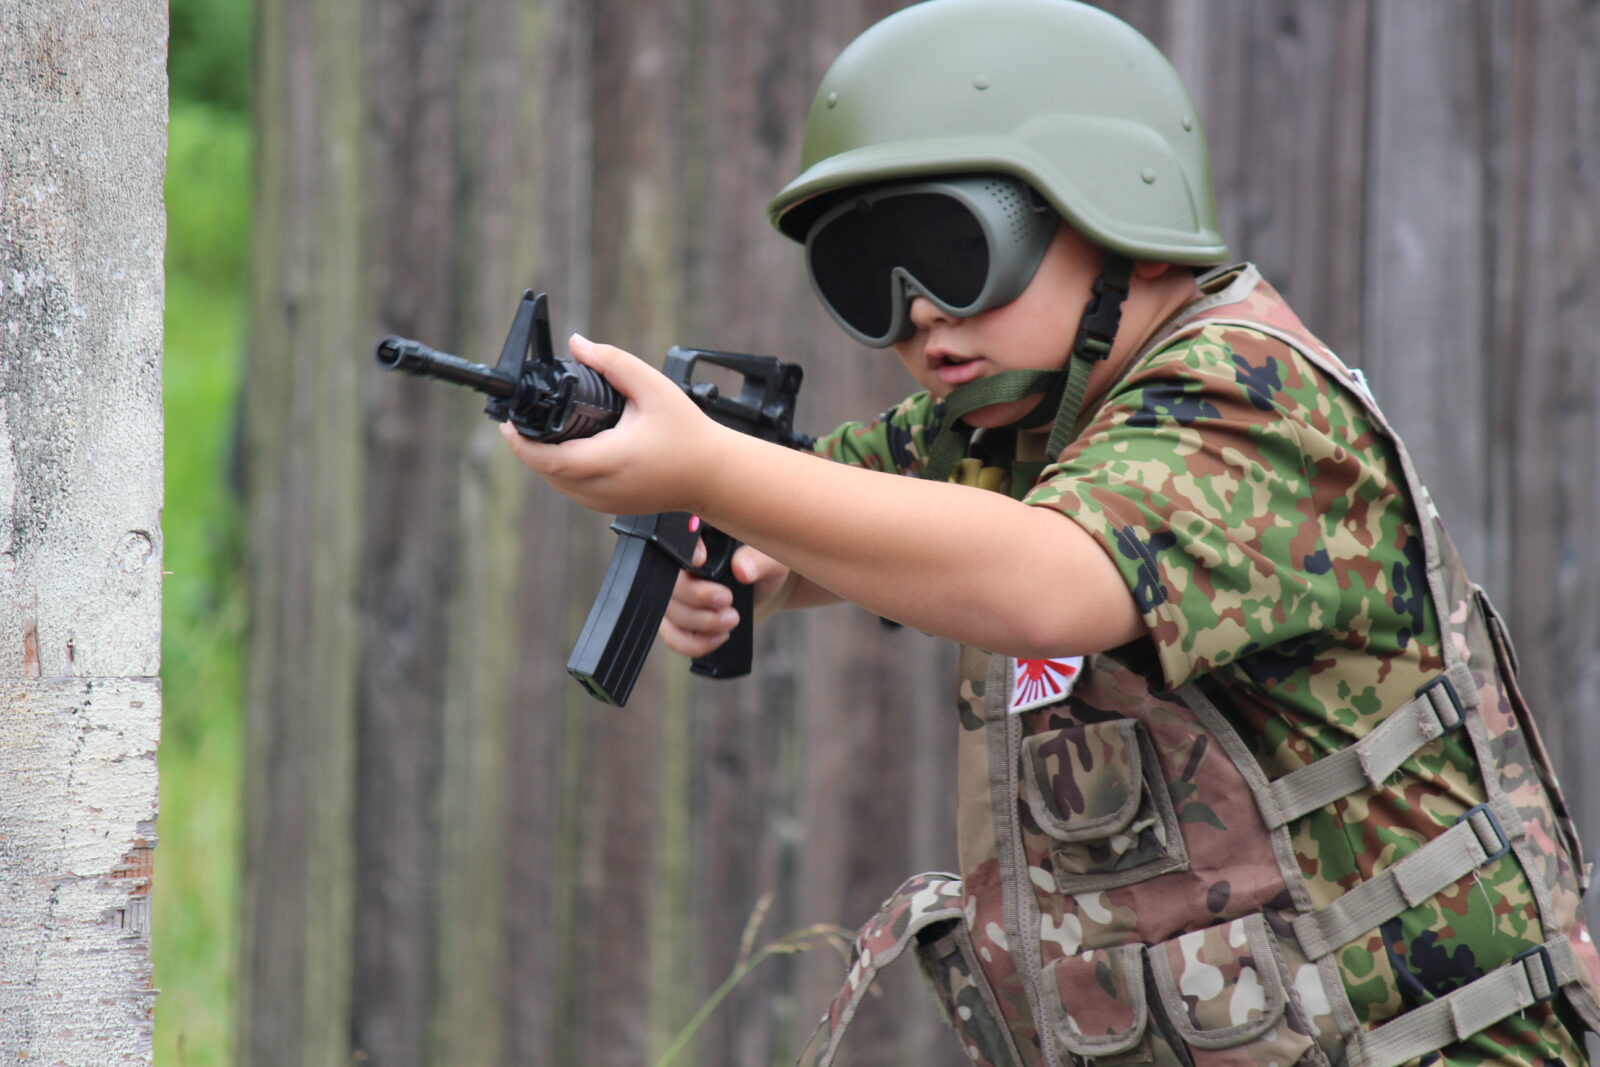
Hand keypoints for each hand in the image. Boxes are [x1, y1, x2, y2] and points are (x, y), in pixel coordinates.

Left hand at [499, 334, 720, 515]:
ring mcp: (603, 502)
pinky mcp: (608, 507)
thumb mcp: (653, 389)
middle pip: (545, 471)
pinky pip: (572, 489)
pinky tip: (568, 447)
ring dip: (544, 459)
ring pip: (556, 482)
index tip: (506, 422)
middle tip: (521, 418)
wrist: (713, 475)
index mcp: (608, 461)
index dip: (520, 443)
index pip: (547, 460)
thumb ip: (613, 363)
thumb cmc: (688, 435)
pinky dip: (563, 469)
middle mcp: (601, 488)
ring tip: (542, 429)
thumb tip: (578, 344)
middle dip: (529, 446)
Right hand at [660, 542, 791, 657]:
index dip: (684, 552)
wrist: (762, 590)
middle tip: (727, 600)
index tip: (701, 562)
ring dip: (701, 622)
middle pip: (670, 583)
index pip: (677, 542)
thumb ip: (758, 560)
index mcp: (698, 539)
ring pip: (670, 612)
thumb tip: (742, 570)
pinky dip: (696, 643)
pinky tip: (720, 637)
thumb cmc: (763, 566)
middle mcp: (678, 566)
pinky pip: (673, 637)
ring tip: (732, 620)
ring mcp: (674, 595)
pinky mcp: (676, 621)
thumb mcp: (770, 559)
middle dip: (697, 596)